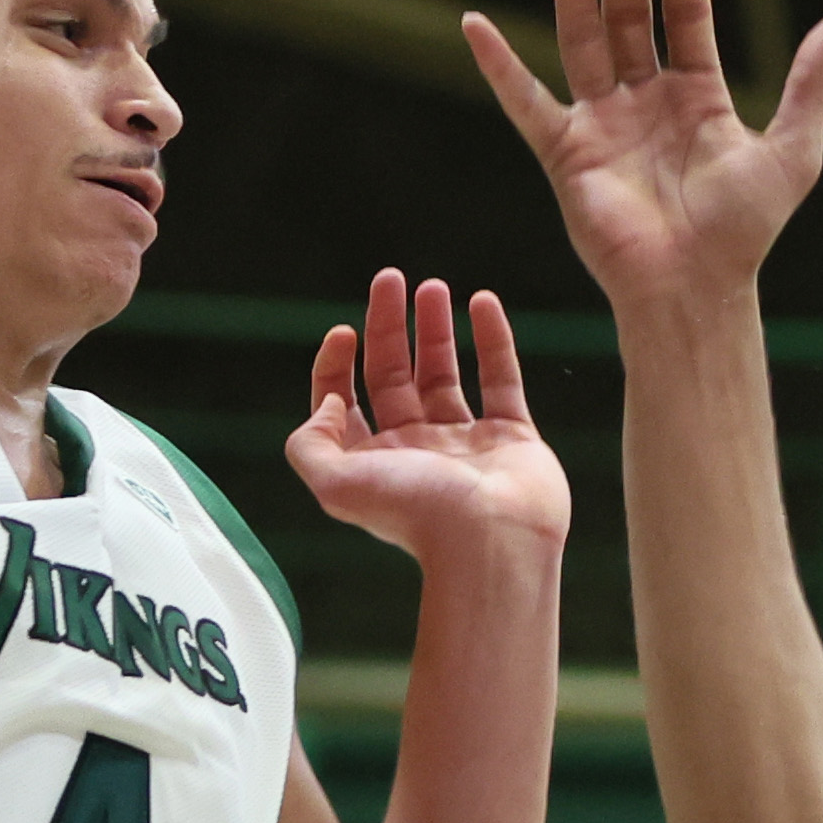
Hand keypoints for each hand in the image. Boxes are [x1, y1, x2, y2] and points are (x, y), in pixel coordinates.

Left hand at [288, 273, 568, 570]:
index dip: (336, 364)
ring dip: (436, 328)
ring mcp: (466, 441)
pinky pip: (502, 379)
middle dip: (389, 326)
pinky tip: (482, 302)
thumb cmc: (415, 515)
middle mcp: (416, 448)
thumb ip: (310, 442)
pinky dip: (494, 339)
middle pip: (394, 375)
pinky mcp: (512, 437)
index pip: (345, 399)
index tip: (345, 333)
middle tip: (391, 279)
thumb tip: (329, 399)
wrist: (490, 543)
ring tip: (434, 287)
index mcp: (372, 459)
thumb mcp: (333, 483)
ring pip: (445, 373)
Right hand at [468, 0, 822, 311]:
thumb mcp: (793, 149)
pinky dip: (498, 66)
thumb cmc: (745, 231)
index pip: (685, 14)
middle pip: (631, 16)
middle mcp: (647, 102)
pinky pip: (524, 101)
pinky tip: (472, 24)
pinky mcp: (567, 152)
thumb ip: (808, 83)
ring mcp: (603, 123)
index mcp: (698, 97)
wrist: (697, 288)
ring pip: (583, 37)